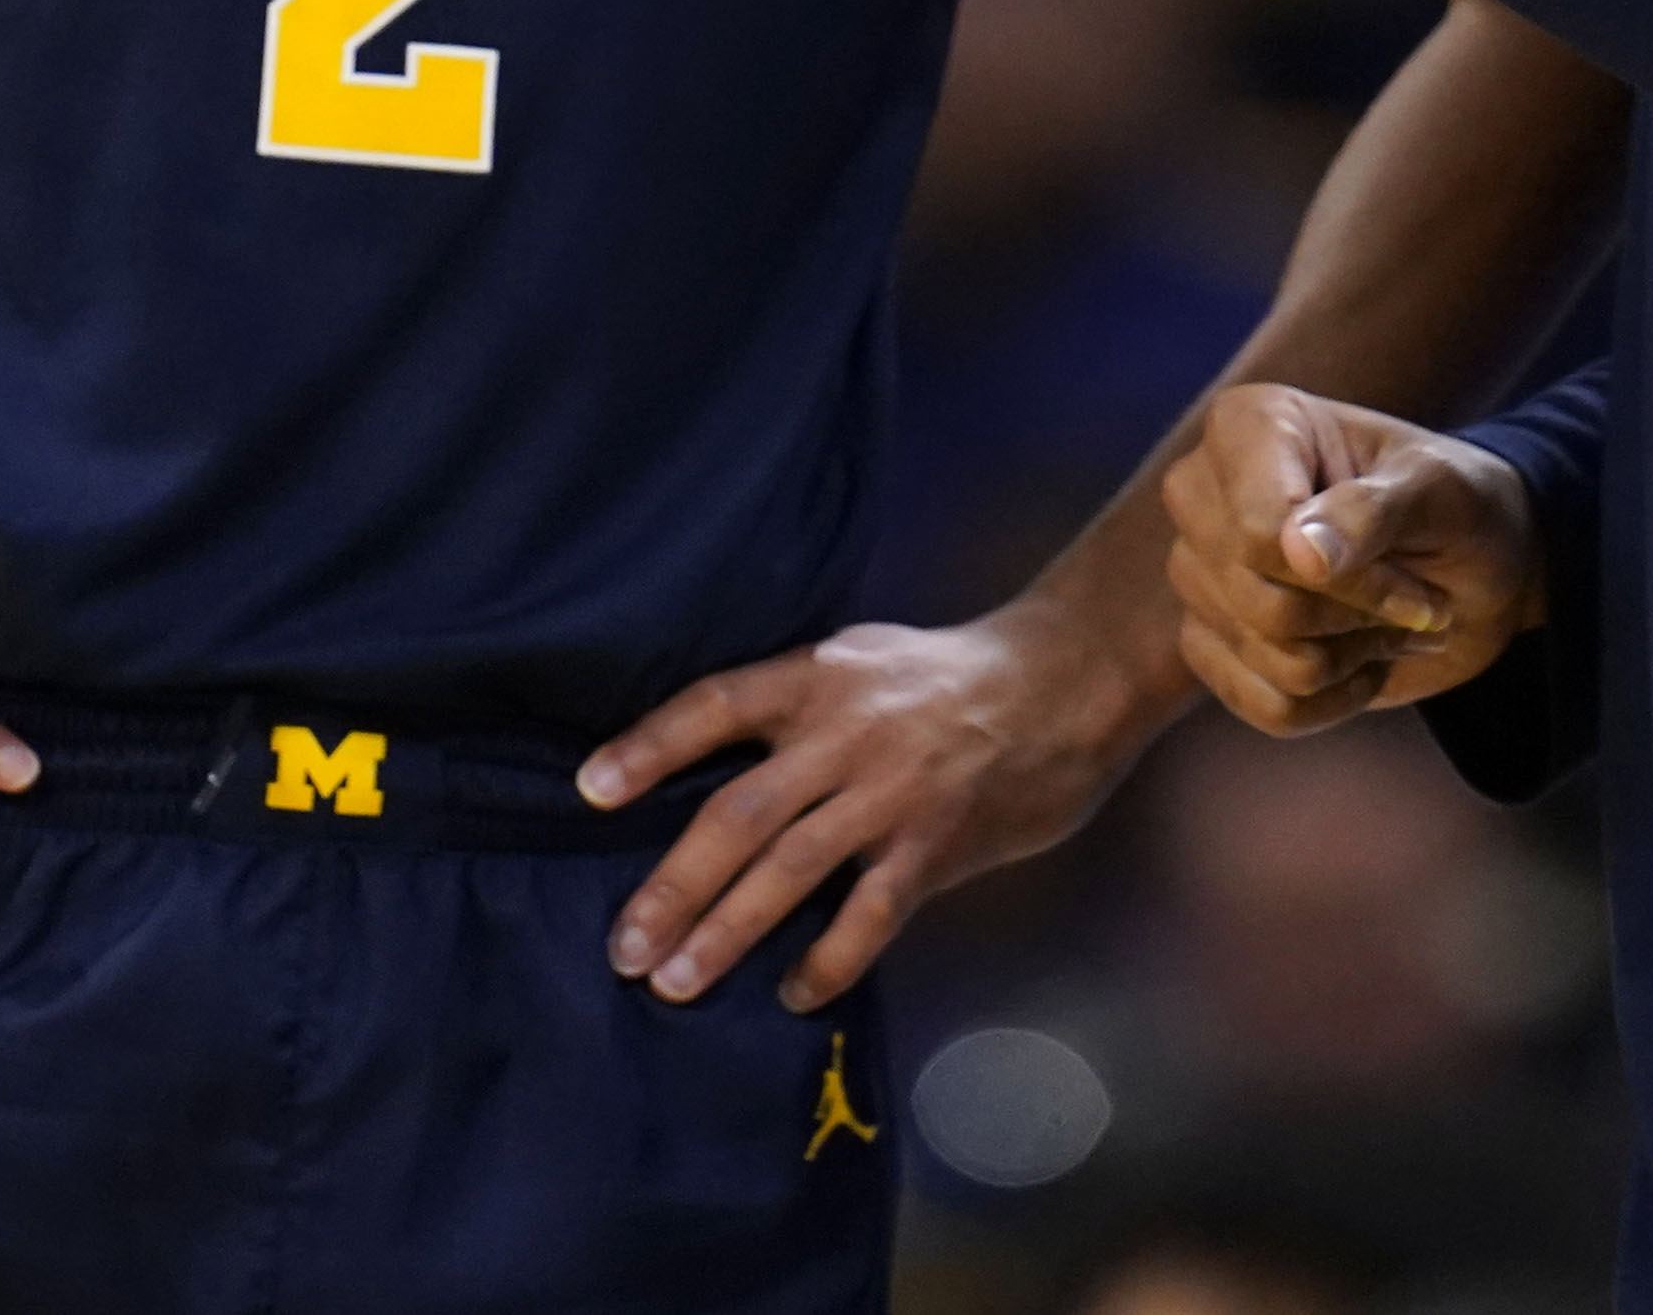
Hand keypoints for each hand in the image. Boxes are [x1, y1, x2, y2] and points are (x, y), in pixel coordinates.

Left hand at [577, 602, 1174, 1012]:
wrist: (1062, 683)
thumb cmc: (944, 676)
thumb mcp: (860, 659)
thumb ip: (792, 704)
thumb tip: (709, 764)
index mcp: (816, 678)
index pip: (714, 705)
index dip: (650, 746)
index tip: (590, 790)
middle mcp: (846, 734)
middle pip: (739, 813)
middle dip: (674, 885)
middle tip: (624, 948)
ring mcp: (892, 793)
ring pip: (792, 870)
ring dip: (727, 932)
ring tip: (675, 983)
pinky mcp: (937, 844)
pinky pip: (872, 913)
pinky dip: (829, 959)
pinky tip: (794, 993)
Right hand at [1161, 383, 1543, 736]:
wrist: (1471, 570)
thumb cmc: (1455, 507)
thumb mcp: (1440, 491)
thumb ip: (1372, 511)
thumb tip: (1297, 553)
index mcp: (1248, 426)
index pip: (1260, 532)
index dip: (1349, 581)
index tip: (1419, 588)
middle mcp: (1202, 493)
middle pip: (1259, 600)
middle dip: (1358, 618)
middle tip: (1418, 602)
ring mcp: (1197, 570)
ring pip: (1267, 657)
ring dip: (1355, 657)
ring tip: (1392, 622)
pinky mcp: (1209, 639)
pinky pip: (1265, 706)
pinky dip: (1335, 700)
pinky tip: (1363, 660)